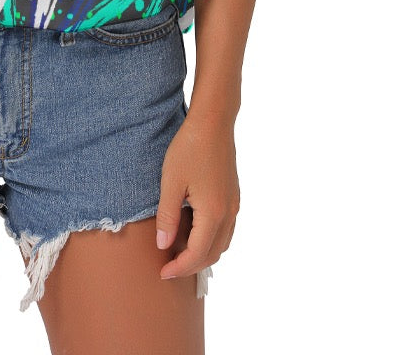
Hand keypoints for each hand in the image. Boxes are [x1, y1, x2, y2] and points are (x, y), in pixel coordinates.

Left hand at [155, 111, 239, 284]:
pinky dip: (211, 239)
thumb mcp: (171, 182)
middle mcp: (228, 213)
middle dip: (191, 265)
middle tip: (169, 266)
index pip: (197, 255)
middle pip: (213, 254)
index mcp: (213, 213)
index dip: (179, 268)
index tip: (162, 273)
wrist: (213, 122)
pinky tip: (193, 231)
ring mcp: (234, 205)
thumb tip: (163, 246)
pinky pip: (226, 229)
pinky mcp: (233, 196)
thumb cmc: (189, 148)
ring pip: (222, 243)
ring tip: (179, 251)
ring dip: (203, 254)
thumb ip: (167, 217)